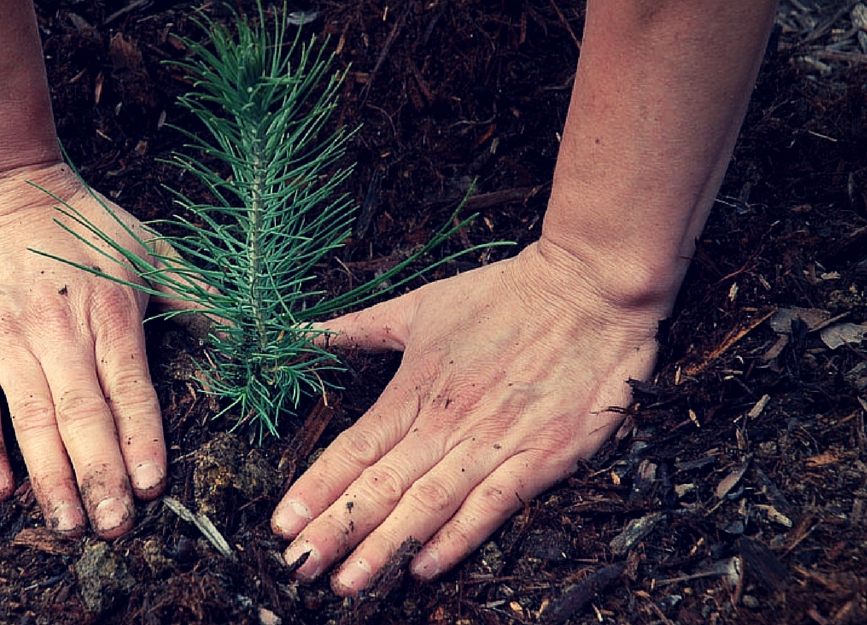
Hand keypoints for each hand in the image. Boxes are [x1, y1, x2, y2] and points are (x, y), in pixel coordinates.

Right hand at [0, 162, 172, 537]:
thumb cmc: (78, 219)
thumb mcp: (147, 248)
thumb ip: (197, 295)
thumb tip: (254, 331)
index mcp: (109, 312)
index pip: (130, 389)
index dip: (141, 439)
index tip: (152, 487)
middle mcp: (58, 331)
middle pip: (83, 415)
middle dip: (101, 477)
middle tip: (115, 529)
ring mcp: (6, 340)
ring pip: (32, 421)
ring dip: (51, 477)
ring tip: (69, 525)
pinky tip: (0, 491)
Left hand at [271, 241, 664, 594]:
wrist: (590, 289)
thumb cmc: (504, 294)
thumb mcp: (421, 304)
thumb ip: (360, 328)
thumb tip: (304, 333)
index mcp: (414, 388)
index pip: (354, 449)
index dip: (316, 490)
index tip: (282, 524)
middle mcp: (447, 423)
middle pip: (381, 487)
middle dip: (336, 531)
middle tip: (300, 567)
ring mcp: (494, 444)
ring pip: (427, 505)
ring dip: (384, 548)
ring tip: (348, 583)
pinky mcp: (541, 458)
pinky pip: (491, 508)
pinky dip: (456, 540)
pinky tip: (423, 567)